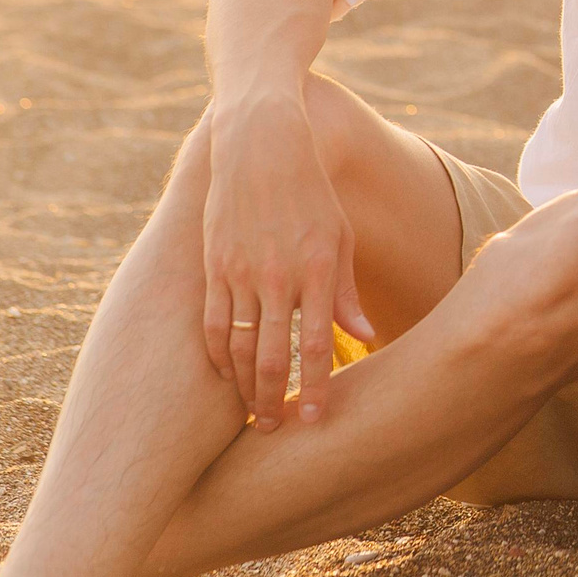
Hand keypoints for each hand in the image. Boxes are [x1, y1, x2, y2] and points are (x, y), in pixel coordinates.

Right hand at [201, 90, 372, 428]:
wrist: (262, 145)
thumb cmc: (312, 195)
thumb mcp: (341, 238)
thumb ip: (348, 292)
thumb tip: (364, 337)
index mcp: (318, 268)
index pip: (316, 344)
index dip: (315, 388)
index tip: (314, 423)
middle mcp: (278, 274)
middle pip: (272, 355)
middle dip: (274, 400)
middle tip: (275, 431)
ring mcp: (240, 271)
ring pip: (238, 346)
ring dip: (244, 386)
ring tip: (252, 415)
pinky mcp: (213, 265)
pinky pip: (213, 324)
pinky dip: (218, 356)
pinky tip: (226, 377)